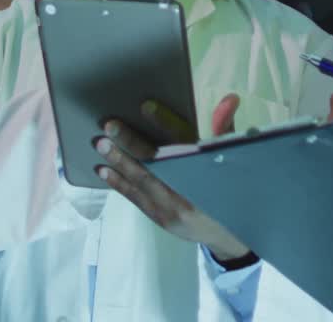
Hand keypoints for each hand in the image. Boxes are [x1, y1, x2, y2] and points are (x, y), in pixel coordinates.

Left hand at [95, 93, 250, 260]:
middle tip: (109, 126)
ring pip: (141, 181)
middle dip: (131, 143)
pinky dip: (119, 183)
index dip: (165, 122)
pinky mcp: (160, 217)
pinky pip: (136, 198)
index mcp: (207, 167)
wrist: (227, 235)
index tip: (145, 106)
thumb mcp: (232, 158)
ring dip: (119, 162)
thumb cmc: (227, 189)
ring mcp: (173, 207)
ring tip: (100, 144)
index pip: (184, 140)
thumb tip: (230, 97)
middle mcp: (189, 188)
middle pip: (157, 162)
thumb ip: (224, 127)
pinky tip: (103, 170)